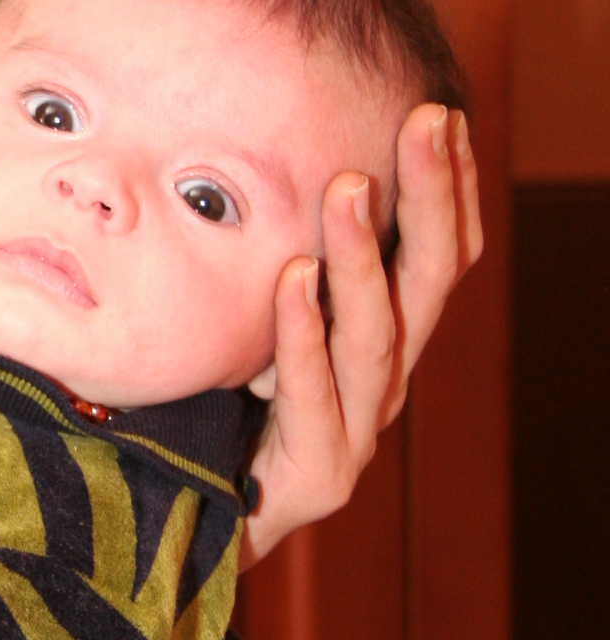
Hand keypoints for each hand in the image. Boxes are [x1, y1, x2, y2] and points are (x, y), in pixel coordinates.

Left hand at [242, 103, 481, 565]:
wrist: (191, 525)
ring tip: (349, 188)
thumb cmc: (221, 409)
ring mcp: (356, 433)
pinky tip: (295, 278)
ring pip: (377, 335)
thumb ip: (275, 257)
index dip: (447, 188)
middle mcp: (383, 382)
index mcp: (381, 340)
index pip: (438, 256)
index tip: (441, 113)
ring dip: (365, 256)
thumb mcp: (255, 324)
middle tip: (426, 123)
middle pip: (430, 282)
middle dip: (430, 198)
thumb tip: (250, 153)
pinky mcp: (317, 477)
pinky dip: (305, 333)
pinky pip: (315, 396)